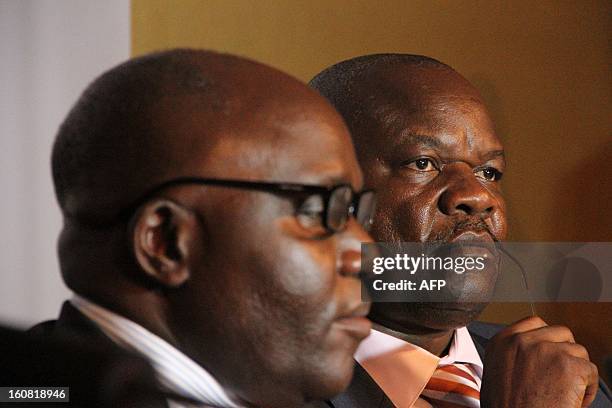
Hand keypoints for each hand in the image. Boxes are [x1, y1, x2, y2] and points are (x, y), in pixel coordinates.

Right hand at [480, 316, 598, 407]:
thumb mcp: (496, 372)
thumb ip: (512, 354)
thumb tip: (532, 350)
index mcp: (501, 341)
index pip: (534, 322)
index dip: (547, 339)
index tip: (550, 352)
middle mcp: (522, 340)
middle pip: (560, 333)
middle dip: (564, 353)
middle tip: (560, 375)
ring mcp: (546, 350)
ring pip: (578, 351)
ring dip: (577, 371)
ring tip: (565, 391)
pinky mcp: (568, 365)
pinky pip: (591, 370)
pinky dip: (588, 389)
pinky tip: (573, 400)